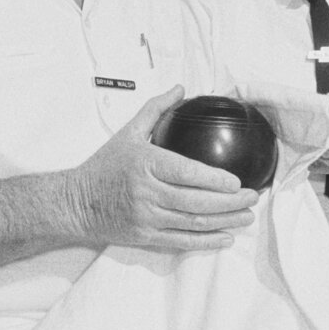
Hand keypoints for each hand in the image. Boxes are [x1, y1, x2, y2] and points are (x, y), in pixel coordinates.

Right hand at [64, 87, 257, 250]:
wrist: (76, 203)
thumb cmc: (104, 166)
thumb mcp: (128, 132)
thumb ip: (156, 109)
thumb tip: (180, 88)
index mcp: (146, 164)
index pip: (186, 173)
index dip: (214, 180)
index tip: (237, 181)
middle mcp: (147, 192)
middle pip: (196, 201)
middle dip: (230, 202)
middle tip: (252, 197)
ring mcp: (146, 217)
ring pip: (193, 223)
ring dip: (225, 221)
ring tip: (247, 217)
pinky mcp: (146, 237)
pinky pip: (182, 241)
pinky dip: (207, 240)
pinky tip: (227, 237)